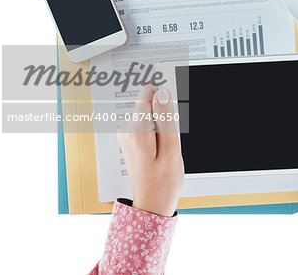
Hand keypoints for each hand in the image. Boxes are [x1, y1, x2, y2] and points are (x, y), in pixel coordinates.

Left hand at [117, 84, 183, 216]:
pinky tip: (158, 149)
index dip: (163, 97)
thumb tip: (162, 93)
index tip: (171, 109)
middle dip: (164, 115)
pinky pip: (145, 123)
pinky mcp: (129, 138)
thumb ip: (166, 118)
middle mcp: (127, 130)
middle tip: (169, 139)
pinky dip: (155, 131)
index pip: (147, 93)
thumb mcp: (171, 149)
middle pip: (149, 103)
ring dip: (160, 125)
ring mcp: (126, 134)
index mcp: (137, 131)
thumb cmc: (162, 183)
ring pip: (148, 114)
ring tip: (164, 147)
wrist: (151, 204)